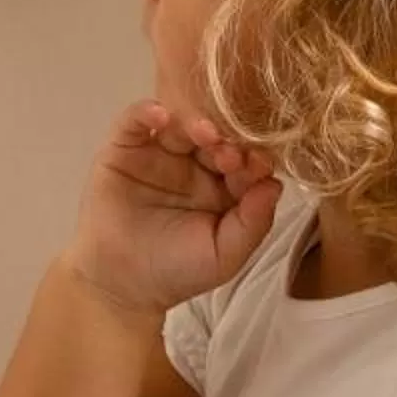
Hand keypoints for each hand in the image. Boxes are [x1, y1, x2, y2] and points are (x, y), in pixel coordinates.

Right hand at [63, 101, 280, 315]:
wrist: (120, 284)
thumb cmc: (176, 272)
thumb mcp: (226, 255)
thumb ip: (254, 223)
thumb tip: (276, 184)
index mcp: (223, 187)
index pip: (245, 161)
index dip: (253, 160)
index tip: (257, 166)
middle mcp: (194, 164)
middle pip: (216, 138)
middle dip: (227, 141)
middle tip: (228, 154)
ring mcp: (159, 154)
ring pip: (180, 124)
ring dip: (194, 123)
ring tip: (203, 133)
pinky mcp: (124, 149)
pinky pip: (135, 121)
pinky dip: (146, 112)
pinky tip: (160, 116)